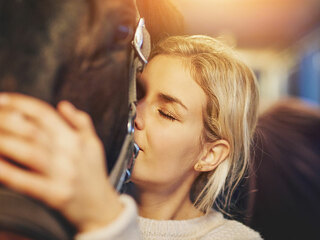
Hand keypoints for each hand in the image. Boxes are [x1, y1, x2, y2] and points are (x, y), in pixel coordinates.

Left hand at [0, 93, 122, 232]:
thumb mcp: (94, 144)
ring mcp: (63, 174)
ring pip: (29, 151)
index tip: (2, 99)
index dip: (21, 104)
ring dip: (3, 141)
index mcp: (76, 139)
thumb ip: (81, 122)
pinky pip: (27, 182)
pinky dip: (8, 172)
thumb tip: (63, 104)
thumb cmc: (94, 174)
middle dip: (6, 119)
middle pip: (33, 130)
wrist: (101, 207)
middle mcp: (70, 154)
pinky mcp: (55, 195)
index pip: (45, 114)